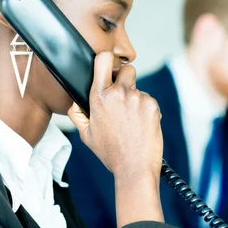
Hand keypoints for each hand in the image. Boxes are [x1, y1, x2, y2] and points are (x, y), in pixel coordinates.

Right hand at [68, 52, 163, 227]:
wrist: (134, 167)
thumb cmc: (110, 153)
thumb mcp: (86, 135)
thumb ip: (77, 115)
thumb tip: (74, 103)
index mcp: (98, 97)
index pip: (103, 60)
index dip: (107, 60)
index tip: (109, 67)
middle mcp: (118, 93)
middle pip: (127, 69)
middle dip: (126, 79)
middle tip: (124, 98)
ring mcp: (137, 98)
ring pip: (139, 89)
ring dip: (136, 100)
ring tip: (132, 122)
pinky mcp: (152, 106)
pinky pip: (149, 100)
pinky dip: (147, 110)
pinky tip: (141, 126)